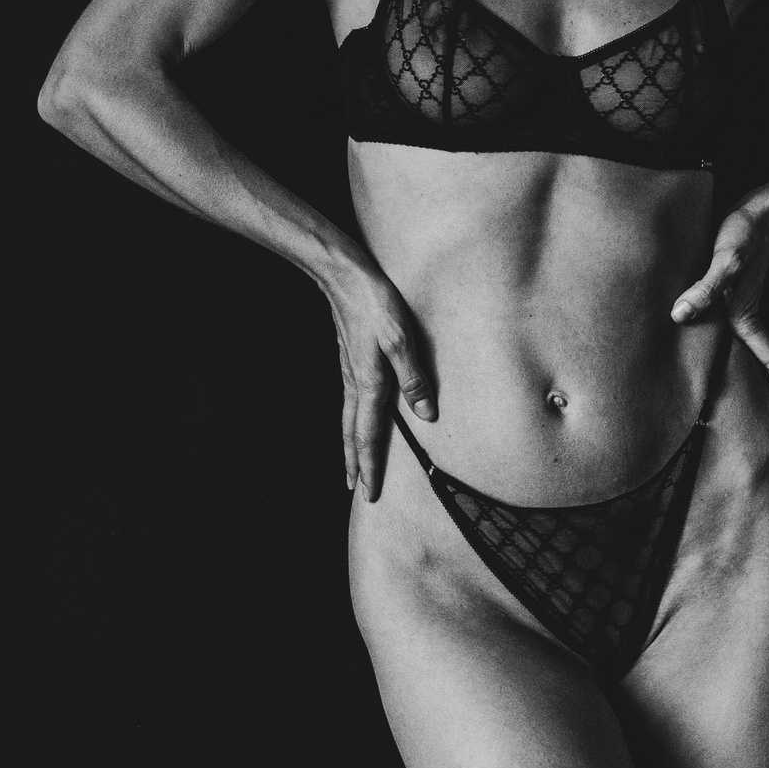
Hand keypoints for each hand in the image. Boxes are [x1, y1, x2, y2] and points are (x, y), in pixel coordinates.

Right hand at [325, 258, 436, 499]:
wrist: (343, 276)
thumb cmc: (375, 303)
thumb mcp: (402, 339)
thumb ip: (414, 378)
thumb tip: (426, 414)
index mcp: (369, 383)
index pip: (369, 435)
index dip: (370, 465)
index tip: (369, 491)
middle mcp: (355, 383)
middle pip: (352, 433)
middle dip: (355, 463)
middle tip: (355, 489)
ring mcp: (349, 372)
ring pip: (348, 419)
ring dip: (350, 445)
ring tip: (352, 464)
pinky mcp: (350, 360)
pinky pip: (350, 402)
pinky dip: (351, 422)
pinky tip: (355, 421)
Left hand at [670, 201, 768, 424]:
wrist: (758, 209)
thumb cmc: (744, 233)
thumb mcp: (726, 259)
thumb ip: (704, 287)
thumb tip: (680, 315)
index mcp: (749, 321)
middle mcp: (747, 321)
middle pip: (764, 369)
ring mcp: (740, 311)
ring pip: (750, 354)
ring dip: (753, 378)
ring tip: (744, 403)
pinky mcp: (729, 298)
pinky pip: (733, 336)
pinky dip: (729, 353)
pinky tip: (713, 355)